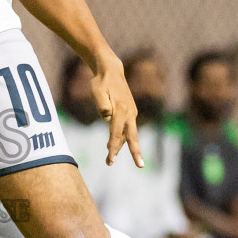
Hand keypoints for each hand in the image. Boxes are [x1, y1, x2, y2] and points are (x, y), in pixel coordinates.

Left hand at [90, 52, 142, 167]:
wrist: (112, 71)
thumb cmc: (101, 81)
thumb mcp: (97, 90)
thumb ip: (101, 104)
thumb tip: (106, 118)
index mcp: (121, 109)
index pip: (116, 133)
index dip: (113, 147)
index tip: (110, 159)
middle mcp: (129, 112)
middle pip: (132, 136)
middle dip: (135, 152)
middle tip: (141, 166)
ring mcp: (131, 113)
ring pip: (128, 134)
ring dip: (122, 147)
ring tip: (110, 160)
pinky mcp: (130, 112)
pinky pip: (126, 129)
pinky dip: (121, 138)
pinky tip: (113, 146)